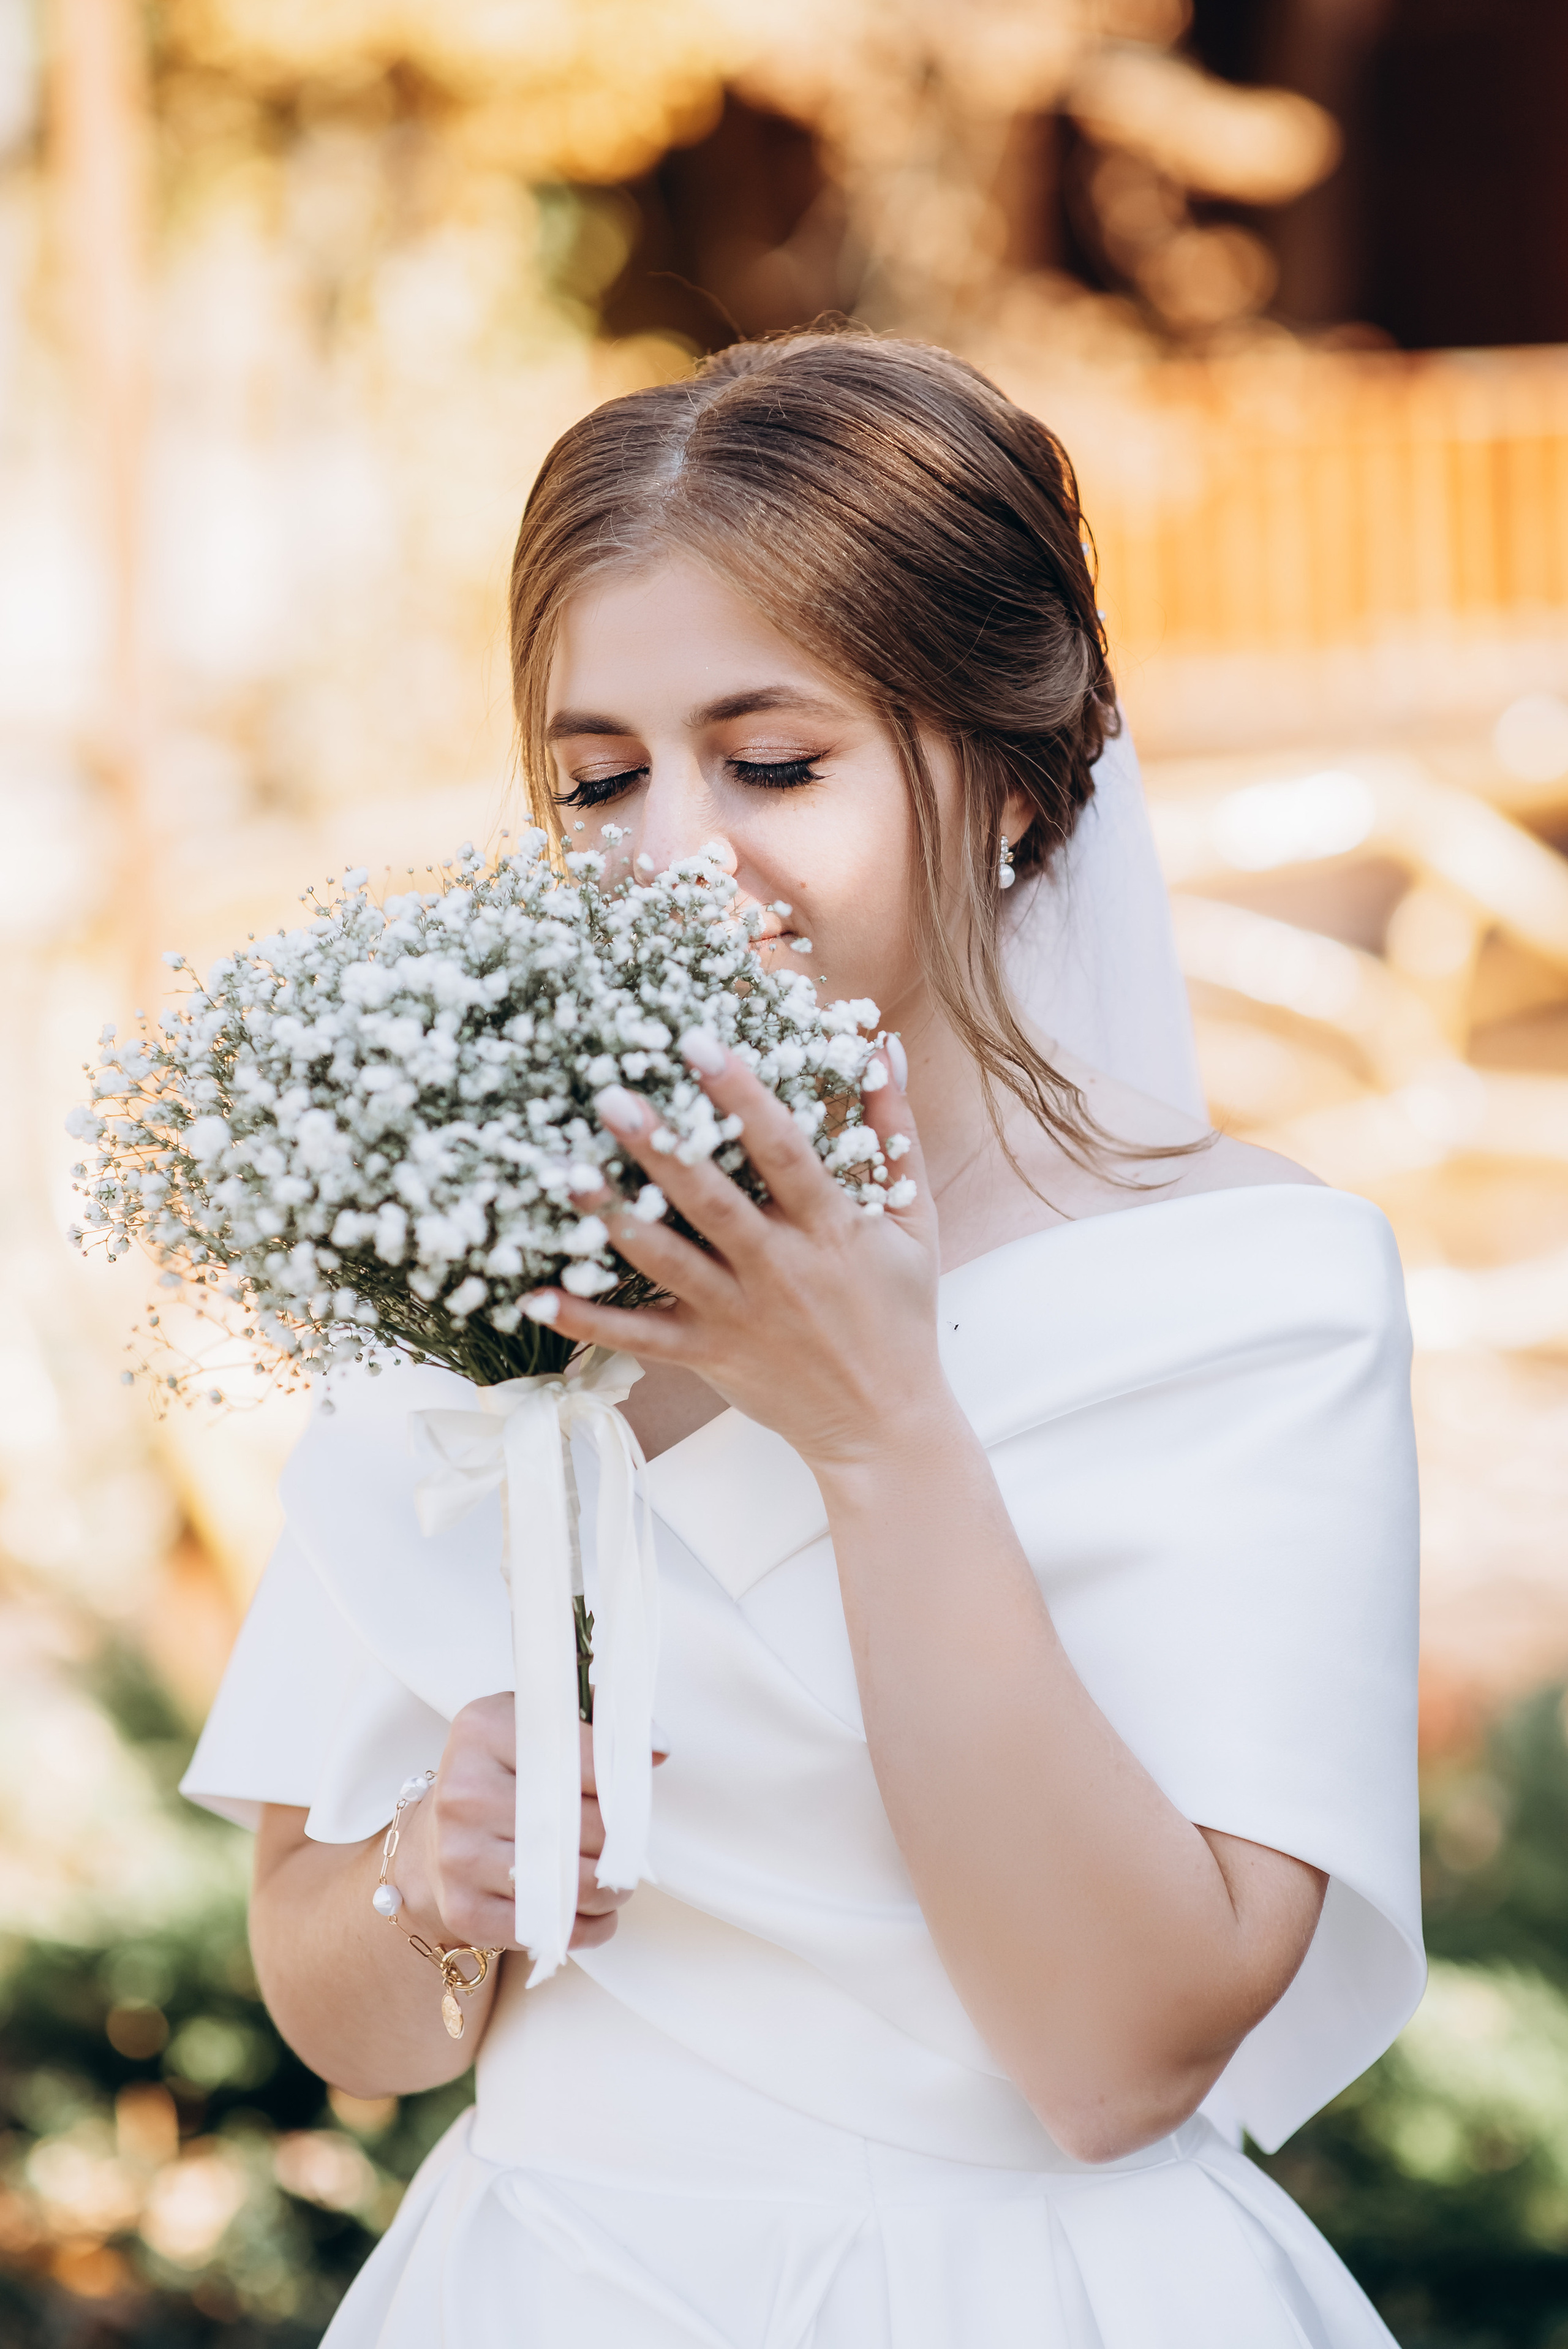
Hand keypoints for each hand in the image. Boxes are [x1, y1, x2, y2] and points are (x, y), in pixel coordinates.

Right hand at [402, 1698, 659, 1952]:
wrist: (432, 1845)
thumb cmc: (501, 1781)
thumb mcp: (535, 1730)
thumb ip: (596, 1725)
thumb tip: (656, 1747)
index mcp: (482, 1730)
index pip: (584, 1756)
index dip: (624, 1780)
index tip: (635, 1794)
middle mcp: (463, 1792)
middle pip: (586, 1824)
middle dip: (624, 1842)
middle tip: (629, 1846)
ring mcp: (459, 1855)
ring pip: (577, 1882)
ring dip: (613, 1889)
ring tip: (615, 1881)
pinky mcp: (465, 1910)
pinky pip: (555, 1929)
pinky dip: (590, 1926)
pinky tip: (590, 1911)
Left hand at [528, 1041, 956, 1470]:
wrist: (886, 1424)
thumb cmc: (901, 1315)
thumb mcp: (915, 1222)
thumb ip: (896, 1133)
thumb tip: (888, 1048)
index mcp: (830, 1228)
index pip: (783, 1150)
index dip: (741, 1095)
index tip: (698, 1046)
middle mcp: (779, 1268)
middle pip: (712, 1200)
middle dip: (660, 1147)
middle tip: (609, 1097)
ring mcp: (739, 1315)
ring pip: (668, 1263)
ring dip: (614, 1220)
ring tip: (568, 1177)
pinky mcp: (709, 1355)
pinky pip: (639, 1338)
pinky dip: (587, 1322)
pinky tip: (534, 1296)